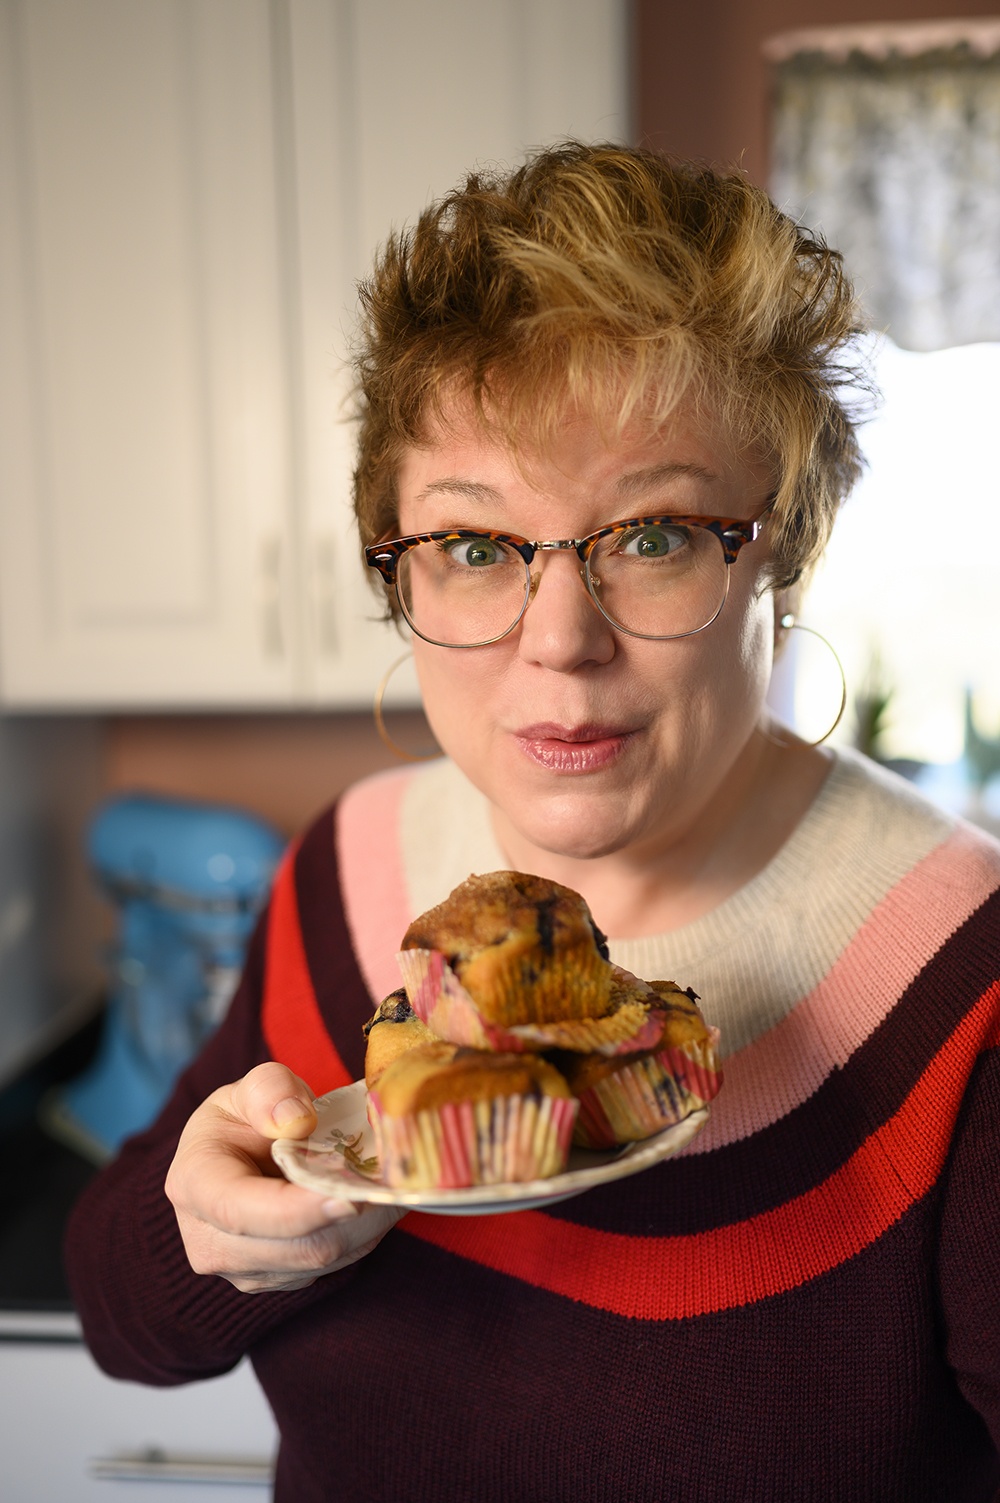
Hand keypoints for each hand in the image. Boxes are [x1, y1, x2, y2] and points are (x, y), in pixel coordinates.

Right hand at [165, 1062, 405, 1292]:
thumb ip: (270, 1089)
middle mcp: (209, 1241)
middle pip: (294, 1247)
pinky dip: (361, 1236)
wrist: (244, 1153)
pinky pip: (330, 1268)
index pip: (242, 1211)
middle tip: (396, 1182)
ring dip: (365, 1226)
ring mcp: (243, 1269)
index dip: (298, 1211)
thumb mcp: (255, 1086)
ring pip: (320, 1261)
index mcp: (194, 1183)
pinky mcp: (277, 1280)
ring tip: (391, 1184)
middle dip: (352, 1216)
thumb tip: (295, 1120)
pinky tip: (373, 1200)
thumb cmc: (251, 1115)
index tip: (350, 1197)